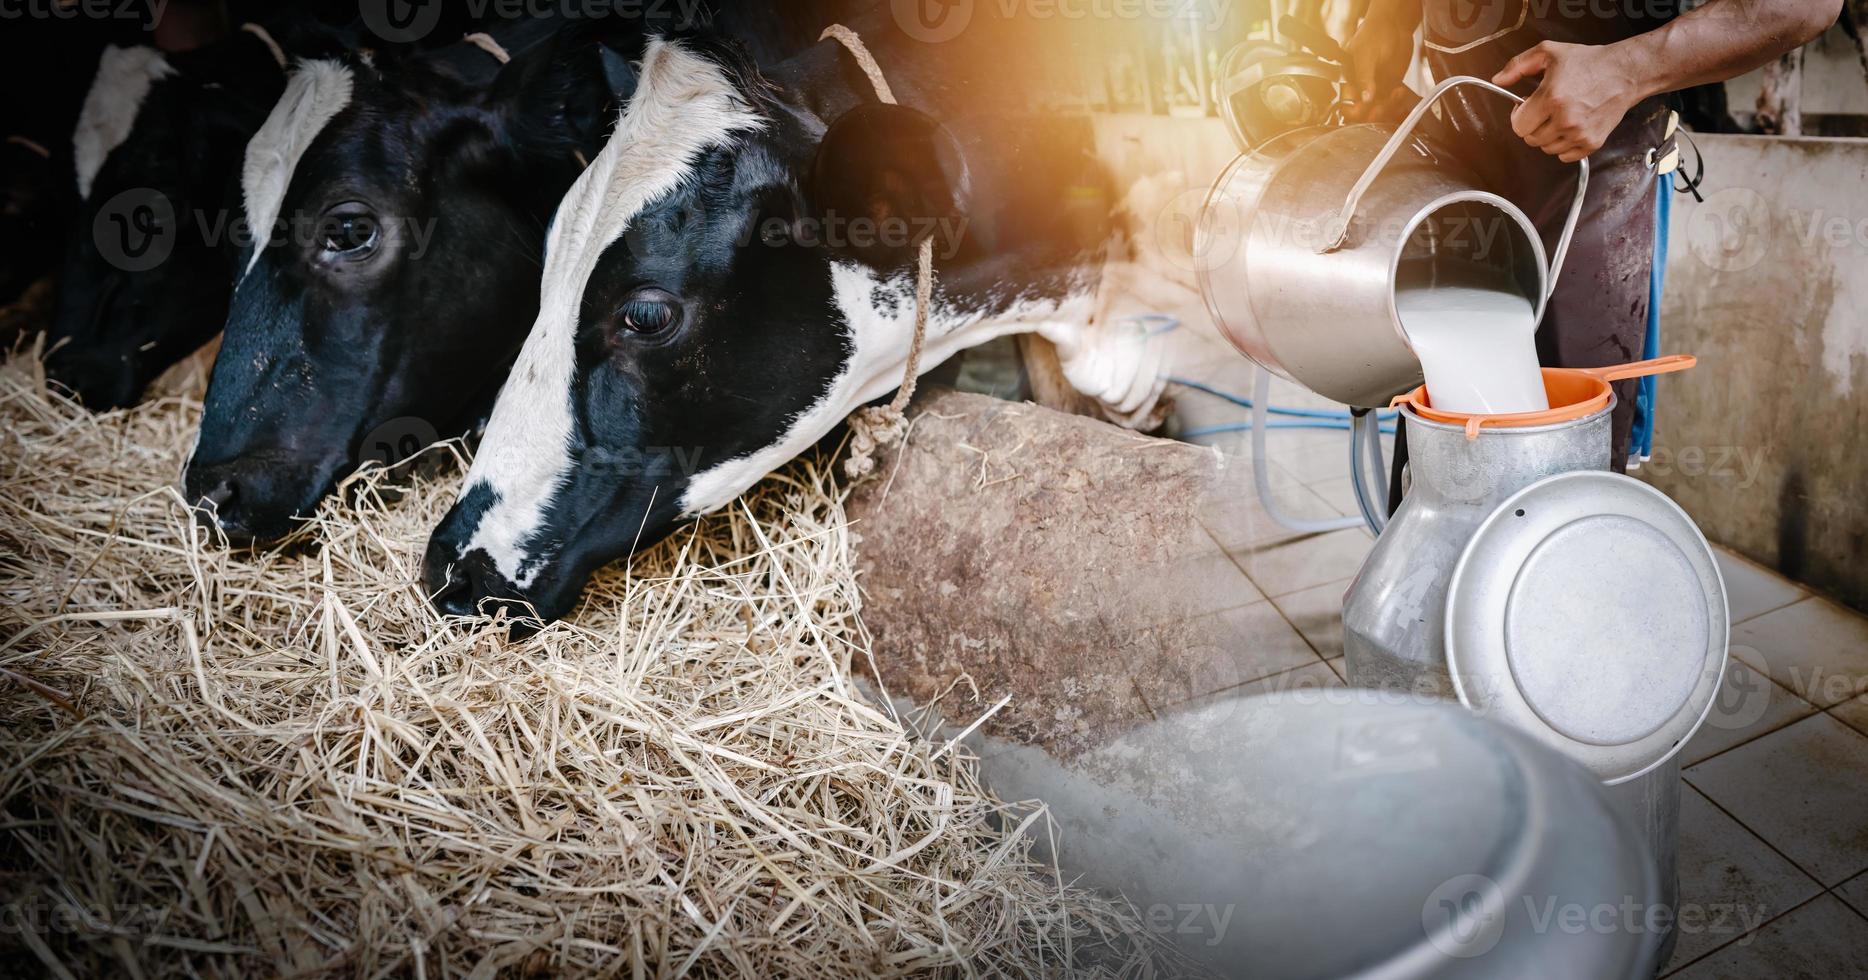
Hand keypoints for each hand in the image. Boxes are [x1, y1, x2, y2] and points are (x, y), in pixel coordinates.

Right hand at [1342, 15, 1417, 123]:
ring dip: (1388, 107)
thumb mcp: (1365, 54)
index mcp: (1349, 80)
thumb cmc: (1374, 33)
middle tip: (1381, 108)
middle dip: (1372, 113)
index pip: (1347, 104)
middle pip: (1364, 111)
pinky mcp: (1391, 85)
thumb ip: (1364, 77)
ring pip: (1380, 108)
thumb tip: (1364, 98)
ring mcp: (1378, 87)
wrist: (1395, 24)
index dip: (1354, 111)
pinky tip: (1400, 91)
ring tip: (1395, 94)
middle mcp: (1362, 87)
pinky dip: (1398, 100)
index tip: (1363, 110)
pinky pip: (1393, 101)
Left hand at [1494, 41, 1646, 162]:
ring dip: (1548, 135)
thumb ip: (1518, 65)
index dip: (1519, 116)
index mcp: (1551, 98)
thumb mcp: (1549, 53)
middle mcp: (1565, 119)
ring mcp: (1579, 133)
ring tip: (1560, 116)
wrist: (1624, 72)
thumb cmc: (1589, 62)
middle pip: (1530, 139)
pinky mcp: (1592, 142)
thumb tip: (1498, 79)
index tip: (1526, 107)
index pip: (1518, 126)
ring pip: (1546, 149)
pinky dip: (1564, 145)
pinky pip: (1565, 156)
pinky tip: (1571, 126)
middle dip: (1533, 125)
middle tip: (1545, 110)